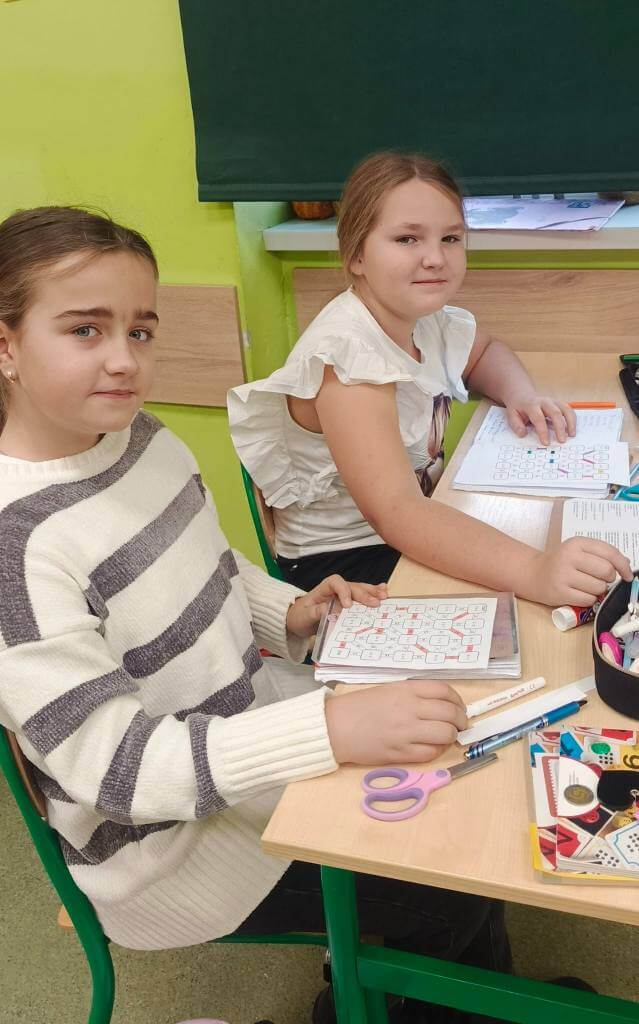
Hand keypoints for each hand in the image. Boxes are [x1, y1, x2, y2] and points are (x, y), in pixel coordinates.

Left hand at [286, 574, 387, 638]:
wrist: (298, 620)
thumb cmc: (300, 617)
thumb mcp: (304, 617)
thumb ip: (314, 613)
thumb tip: (326, 610)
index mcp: (323, 589)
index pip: (335, 582)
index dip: (343, 591)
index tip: (348, 605)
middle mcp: (335, 589)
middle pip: (351, 586)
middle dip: (363, 594)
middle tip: (375, 603)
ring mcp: (343, 595)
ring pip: (359, 589)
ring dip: (372, 592)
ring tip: (384, 596)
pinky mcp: (349, 602)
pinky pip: (361, 596)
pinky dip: (372, 593)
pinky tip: (384, 592)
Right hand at [325, 679, 467, 764]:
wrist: (335, 726)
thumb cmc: (361, 707)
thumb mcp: (389, 690)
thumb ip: (415, 695)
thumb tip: (443, 705)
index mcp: (406, 690)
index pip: (445, 692)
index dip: (458, 701)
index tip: (460, 708)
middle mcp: (409, 709)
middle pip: (450, 714)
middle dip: (461, 721)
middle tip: (459, 725)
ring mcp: (406, 732)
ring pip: (445, 735)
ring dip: (451, 736)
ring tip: (446, 737)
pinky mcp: (400, 753)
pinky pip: (430, 753)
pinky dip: (437, 751)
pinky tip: (432, 747)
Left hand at [504, 393, 575, 444]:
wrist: (523, 395)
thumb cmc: (518, 408)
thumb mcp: (512, 415)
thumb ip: (516, 425)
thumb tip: (523, 434)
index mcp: (531, 404)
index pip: (539, 418)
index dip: (543, 431)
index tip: (546, 442)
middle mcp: (544, 401)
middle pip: (555, 413)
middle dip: (560, 427)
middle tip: (562, 440)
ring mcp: (554, 401)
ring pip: (566, 409)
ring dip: (570, 422)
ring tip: (571, 435)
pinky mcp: (559, 403)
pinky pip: (569, 410)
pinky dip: (573, 420)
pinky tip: (572, 430)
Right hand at [524, 537, 632, 606]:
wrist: (532, 573)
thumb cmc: (560, 562)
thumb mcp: (577, 550)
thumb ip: (601, 554)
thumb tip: (626, 566)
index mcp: (577, 543)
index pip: (610, 552)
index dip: (623, 565)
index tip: (627, 574)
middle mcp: (569, 557)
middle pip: (606, 571)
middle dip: (609, 578)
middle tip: (600, 579)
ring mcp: (563, 575)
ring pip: (598, 587)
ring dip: (598, 590)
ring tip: (586, 586)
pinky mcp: (560, 592)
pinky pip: (588, 599)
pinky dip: (588, 599)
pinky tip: (579, 594)